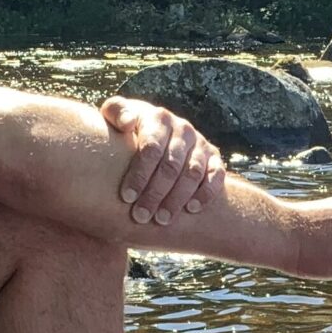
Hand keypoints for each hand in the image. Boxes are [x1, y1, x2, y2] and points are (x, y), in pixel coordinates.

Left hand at [102, 96, 225, 226]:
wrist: (156, 131)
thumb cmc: (129, 130)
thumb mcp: (115, 115)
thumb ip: (115, 113)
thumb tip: (128, 123)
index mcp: (159, 119)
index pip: (151, 148)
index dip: (139, 174)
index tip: (126, 197)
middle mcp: (183, 129)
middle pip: (171, 165)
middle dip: (155, 193)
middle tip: (141, 216)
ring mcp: (201, 143)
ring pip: (193, 173)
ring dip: (177, 198)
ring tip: (162, 219)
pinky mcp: (214, 158)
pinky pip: (216, 176)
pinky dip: (206, 193)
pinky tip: (191, 209)